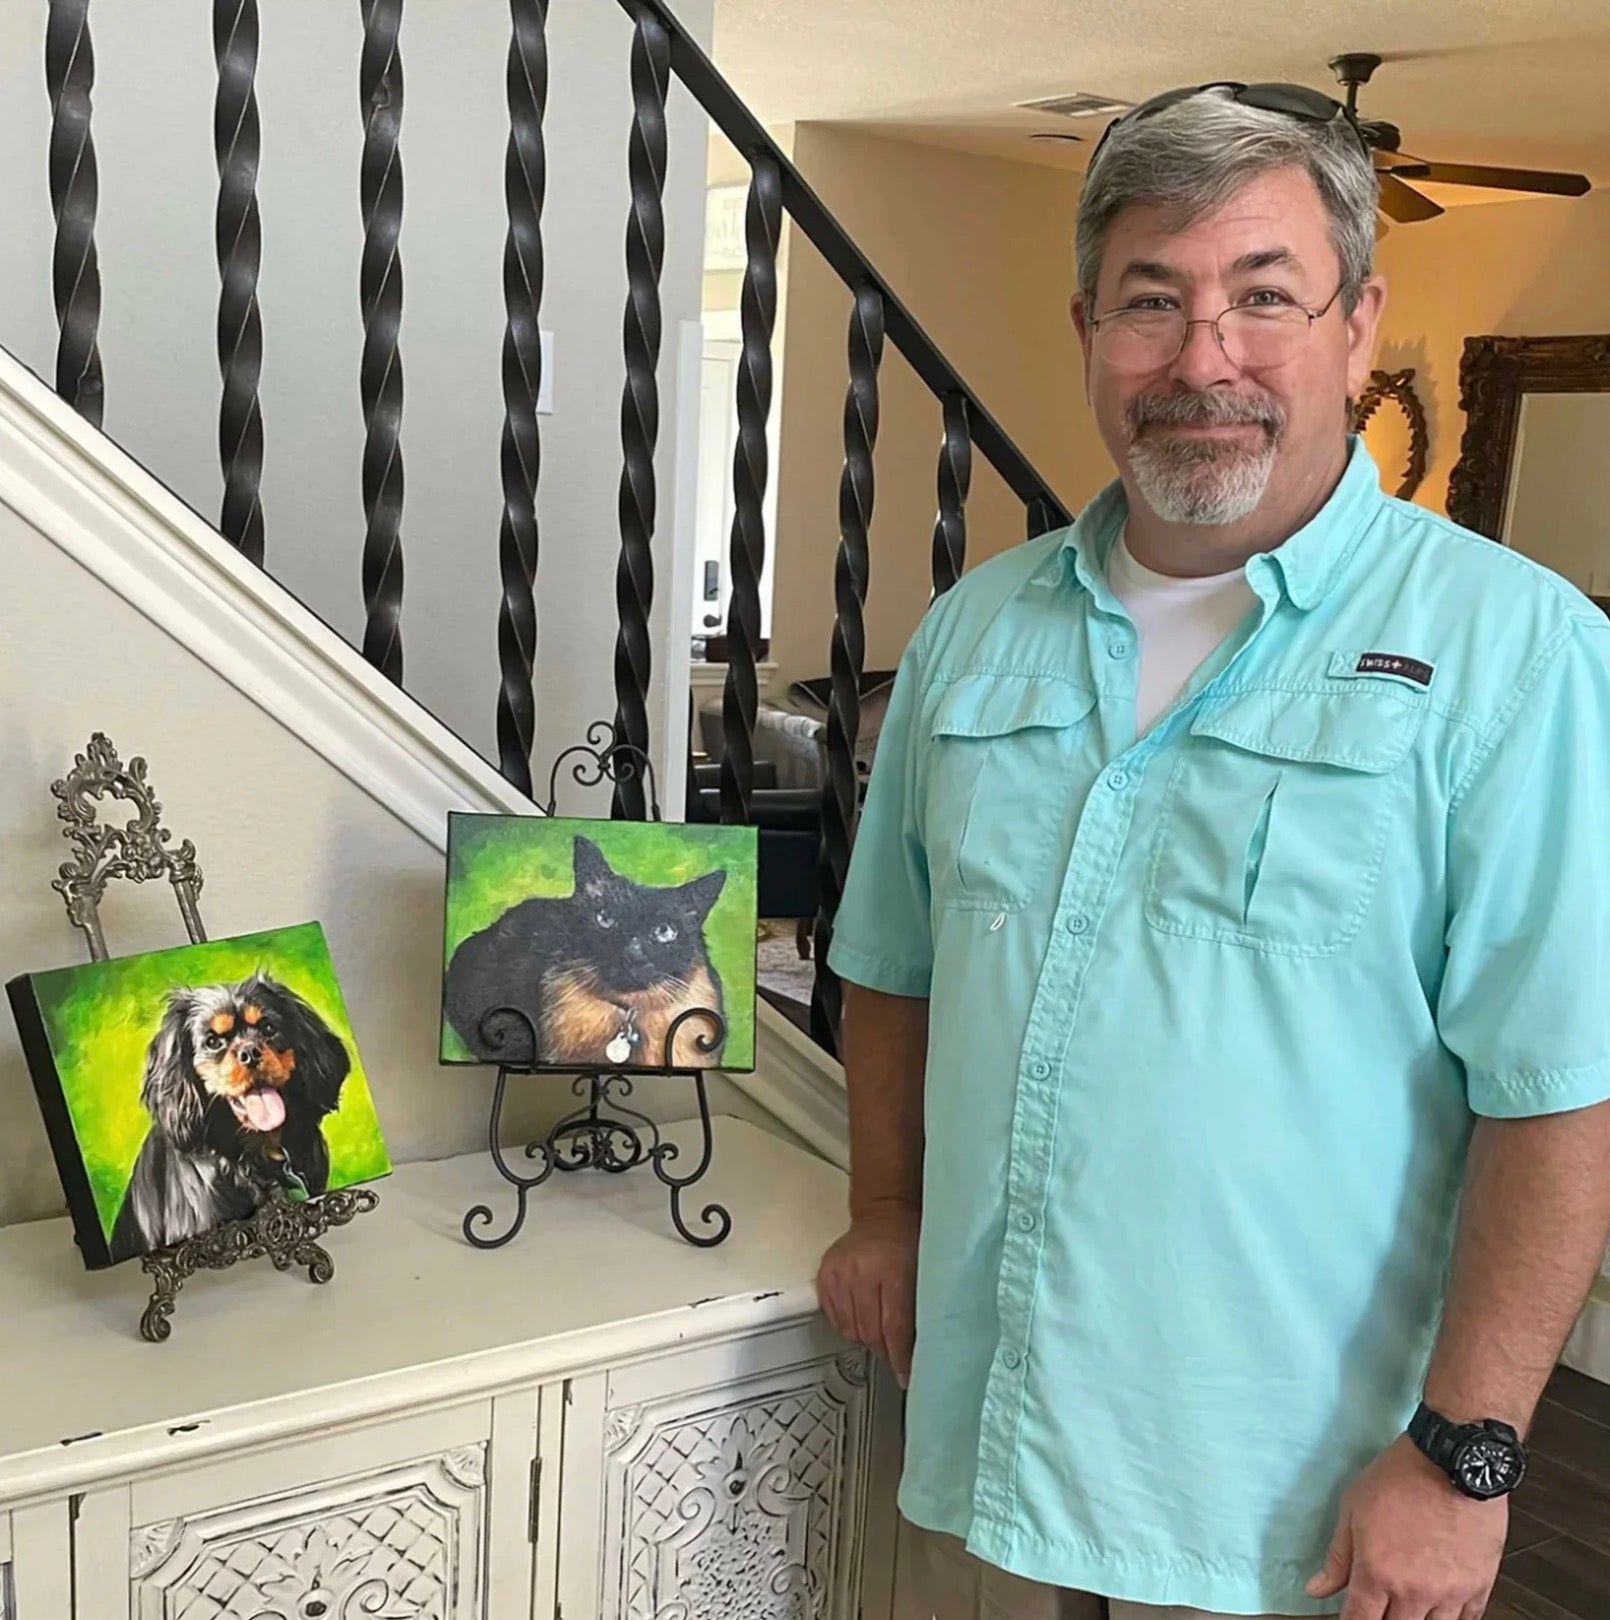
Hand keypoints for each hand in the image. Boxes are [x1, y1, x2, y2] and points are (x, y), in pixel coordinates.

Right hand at [815, 1203, 919, 1387]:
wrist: (884, 1214)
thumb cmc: (908, 1243)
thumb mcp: (923, 1273)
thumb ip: (921, 1310)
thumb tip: (921, 1351)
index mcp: (892, 1272)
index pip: (895, 1329)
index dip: (900, 1357)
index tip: (905, 1374)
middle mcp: (862, 1274)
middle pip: (870, 1333)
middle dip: (884, 1349)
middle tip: (894, 1353)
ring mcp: (840, 1275)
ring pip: (850, 1329)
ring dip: (866, 1337)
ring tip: (879, 1329)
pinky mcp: (825, 1277)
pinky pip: (835, 1318)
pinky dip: (848, 1324)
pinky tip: (861, 1315)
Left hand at [1307, 1434, 1507, 1618]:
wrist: (1453, 1461)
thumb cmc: (1398, 1478)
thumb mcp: (1353, 1508)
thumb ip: (1337, 1556)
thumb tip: (1316, 1590)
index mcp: (1377, 1573)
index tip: (1349, 1617)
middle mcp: (1413, 1593)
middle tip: (1379, 1603)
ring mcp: (1449, 1594)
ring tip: (1406, 1606)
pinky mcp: (1479, 1587)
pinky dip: (1449, 1619)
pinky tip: (1439, 1608)